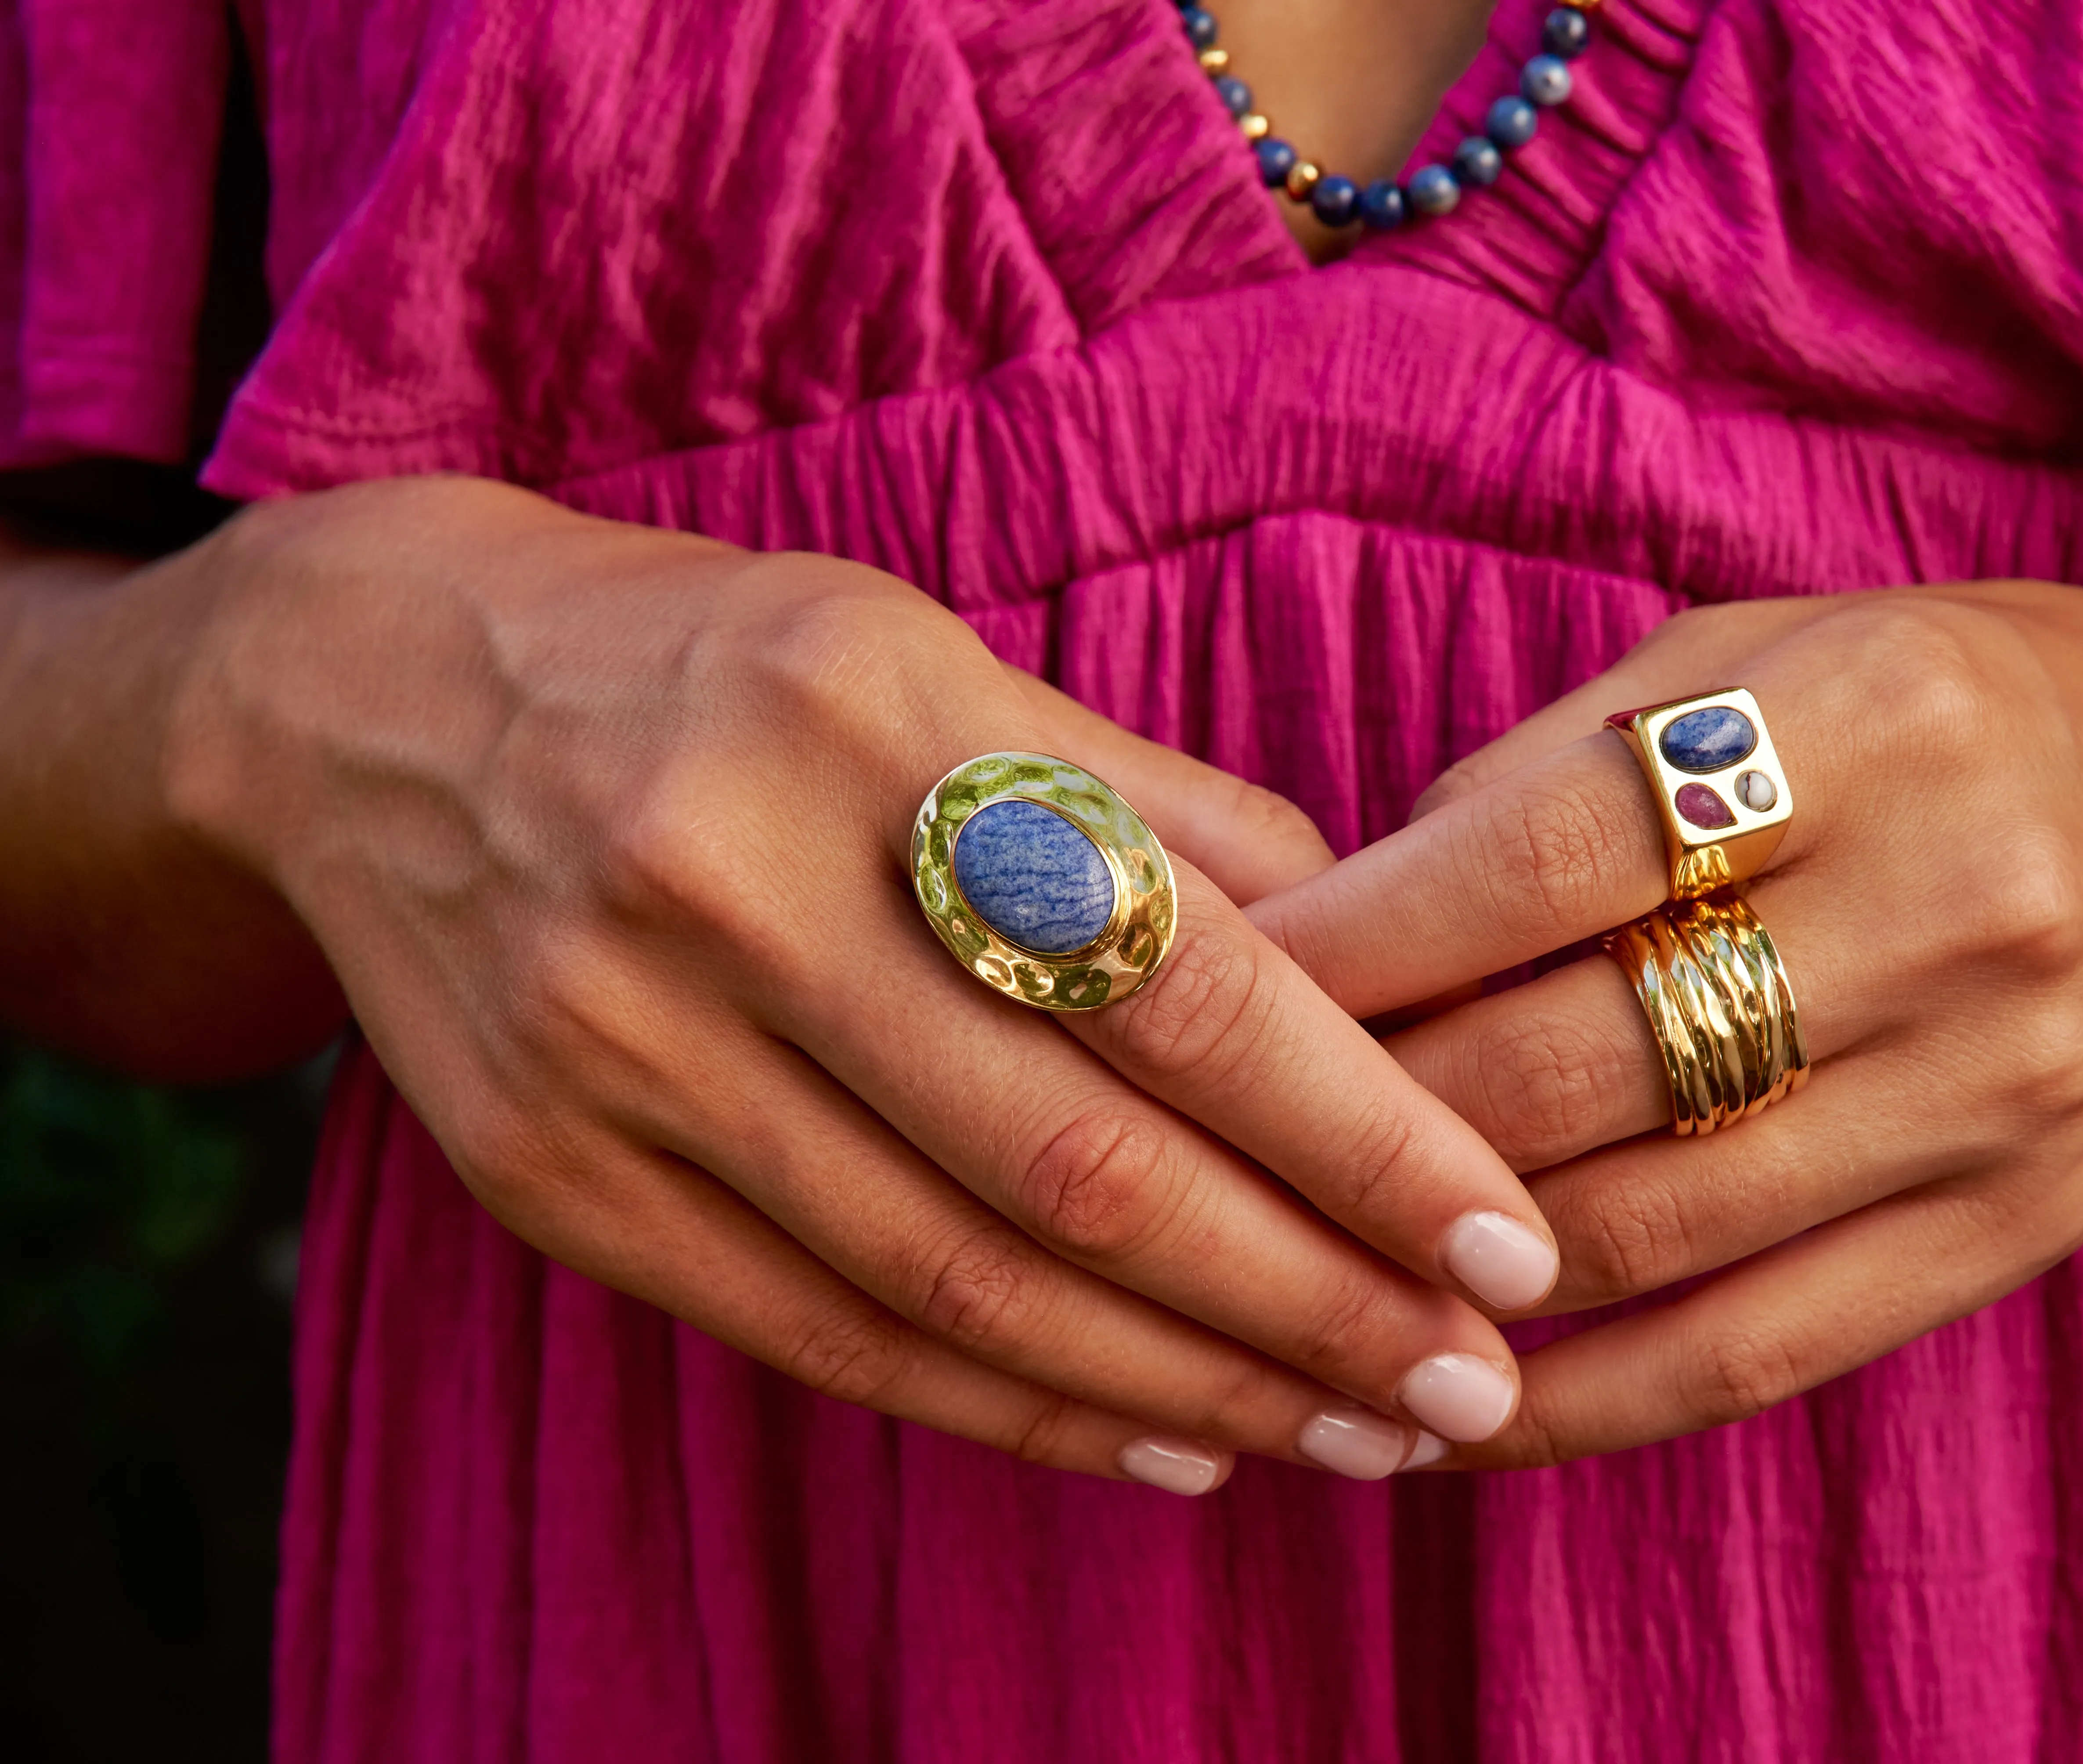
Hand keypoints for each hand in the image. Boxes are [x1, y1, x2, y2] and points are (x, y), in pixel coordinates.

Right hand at [160, 476, 1563, 1488]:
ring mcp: (617, 1051)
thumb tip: (1373, 947)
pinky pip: (827, 1337)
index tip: (1511, 1241)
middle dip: (1309, 1302)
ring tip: (1356, 1433)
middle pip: (1078, 1165)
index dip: (1362, 1136)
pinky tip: (1162, 1440)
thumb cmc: (718, 664)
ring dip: (1189, 1384)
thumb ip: (1148, 804)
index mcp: (862, 718)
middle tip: (1471, 1390)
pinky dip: (1016, 1409)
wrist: (375, 705)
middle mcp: (726, 888)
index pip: (1174, 977)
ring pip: (961, 1284)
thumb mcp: (931, 653)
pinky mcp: (554, 1176)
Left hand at [1256, 579, 2082, 1464]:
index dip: (1355, 936)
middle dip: (1359, 1112)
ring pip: (1643, 1227)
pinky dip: (1576, 1400)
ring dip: (1435, 1268)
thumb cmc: (1988, 704)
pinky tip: (1440, 1407)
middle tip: (1210, 1133)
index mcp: (1881, 719)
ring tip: (1285, 1273)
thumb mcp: (1787, 649)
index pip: (1548, 851)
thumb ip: (1568, 762)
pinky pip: (1755, 1352)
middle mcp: (1956, 908)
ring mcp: (1999, 1093)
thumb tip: (1352, 903)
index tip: (1210, 978)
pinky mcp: (2014, 1231)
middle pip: (1576, 1061)